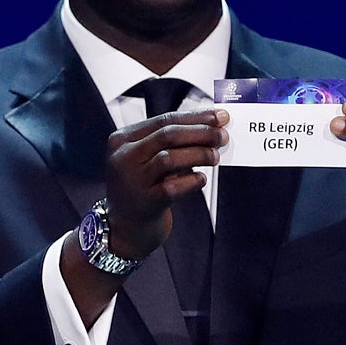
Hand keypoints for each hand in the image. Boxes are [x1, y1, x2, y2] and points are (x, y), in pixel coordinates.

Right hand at [103, 108, 228, 258]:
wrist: (124, 228)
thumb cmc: (142, 187)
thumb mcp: (146, 159)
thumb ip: (170, 142)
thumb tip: (211, 125)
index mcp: (122, 139)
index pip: (164, 120)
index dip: (195, 117)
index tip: (219, 116)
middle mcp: (122, 157)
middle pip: (167, 135)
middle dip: (200, 132)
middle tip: (223, 135)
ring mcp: (131, 181)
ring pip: (169, 158)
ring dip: (198, 154)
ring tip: (215, 156)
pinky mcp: (143, 203)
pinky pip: (172, 188)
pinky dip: (191, 181)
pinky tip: (202, 179)